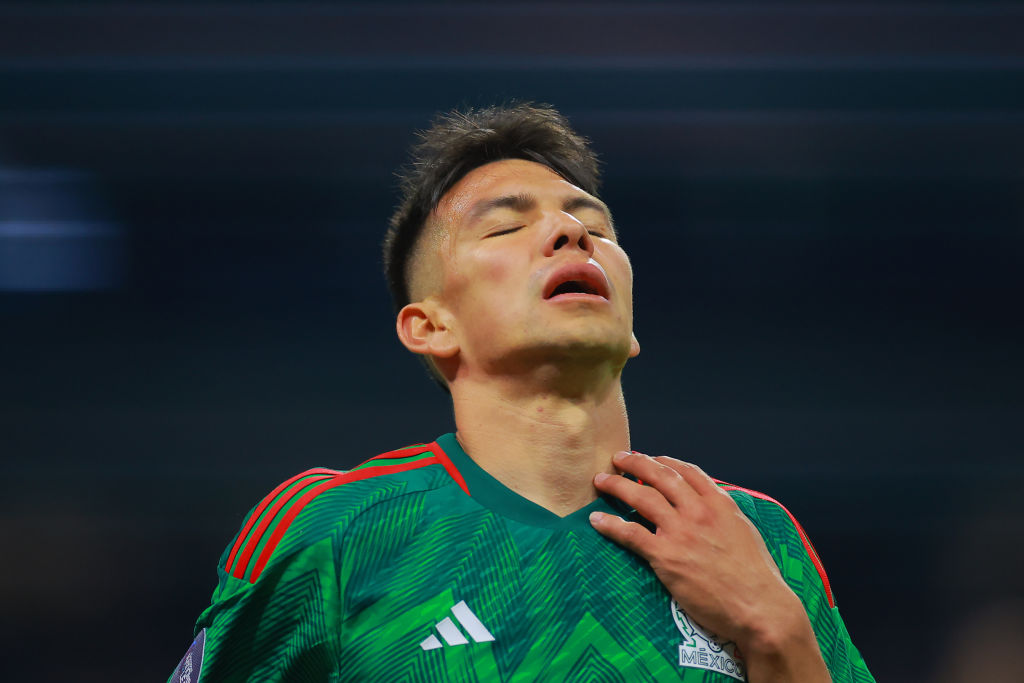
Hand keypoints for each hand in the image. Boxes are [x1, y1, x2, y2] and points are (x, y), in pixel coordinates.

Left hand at [589, 451, 830, 682]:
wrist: (760, 608)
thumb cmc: (758, 577)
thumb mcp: (745, 532)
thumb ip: (724, 515)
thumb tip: (712, 505)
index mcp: (720, 504)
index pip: (688, 471)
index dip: (665, 461)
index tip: (652, 458)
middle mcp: (698, 511)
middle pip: (660, 476)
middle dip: (635, 463)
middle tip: (618, 458)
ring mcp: (681, 532)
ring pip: (641, 497)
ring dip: (617, 485)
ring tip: (601, 480)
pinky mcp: (666, 556)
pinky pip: (630, 533)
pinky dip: (610, 524)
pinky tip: (596, 520)